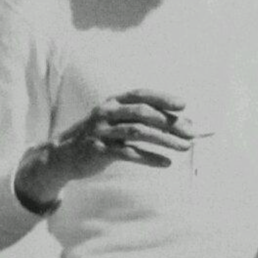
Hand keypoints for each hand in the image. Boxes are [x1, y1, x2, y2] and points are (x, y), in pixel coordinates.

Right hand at [14, 89, 195, 205]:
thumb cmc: (101, 136)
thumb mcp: (118, 122)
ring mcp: (102, 131)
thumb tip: (184, 123)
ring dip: (165, 140)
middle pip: (143, 113)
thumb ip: (145, 120)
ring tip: (185, 147)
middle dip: (170, 122)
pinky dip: (150, 158)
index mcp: (113, 102)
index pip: (141, 95)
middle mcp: (107, 113)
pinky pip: (129, 153)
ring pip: (138, 132)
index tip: (184, 105)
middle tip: (191, 133)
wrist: (65, 155)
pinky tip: (166, 163)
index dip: (162, 98)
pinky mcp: (99, 151)